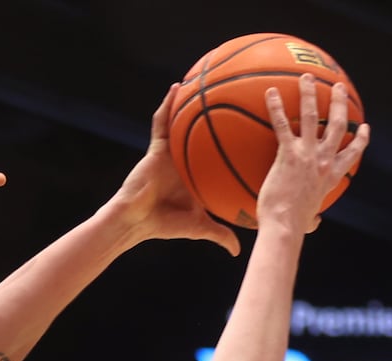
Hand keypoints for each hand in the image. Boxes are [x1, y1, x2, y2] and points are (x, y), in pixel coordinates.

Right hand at [109, 84, 240, 255]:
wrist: (136, 219)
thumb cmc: (164, 223)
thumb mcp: (199, 226)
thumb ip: (219, 233)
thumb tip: (239, 251)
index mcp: (198, 174)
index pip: (218, 155)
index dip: (234, 143)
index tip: (254, 129)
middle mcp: (187, 158)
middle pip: (205, 132)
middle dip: (218, 114)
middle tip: (238, 94)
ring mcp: (171, 151)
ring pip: (184, 120)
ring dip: (192, 100)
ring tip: (206, 77)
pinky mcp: (156, 146)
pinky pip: (162, 121)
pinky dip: (168, 104)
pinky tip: (176, 88)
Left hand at [255, 75, 369, 234]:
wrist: (284, 226)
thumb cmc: (293, 227)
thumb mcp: (308, 221)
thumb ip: (313, 219)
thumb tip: (314, 224)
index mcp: (331, 176)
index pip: (352, 154)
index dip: (360, 139)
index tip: (364, 128)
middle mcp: (323, 161)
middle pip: (338, 125)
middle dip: (340, 104)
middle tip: (338, 88)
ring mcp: (307, 155)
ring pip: (313, 117)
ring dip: (310, 94)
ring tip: (306, 77)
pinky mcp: (288, 154)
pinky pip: (282, 125)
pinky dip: (276, 107)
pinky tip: (270, 92)